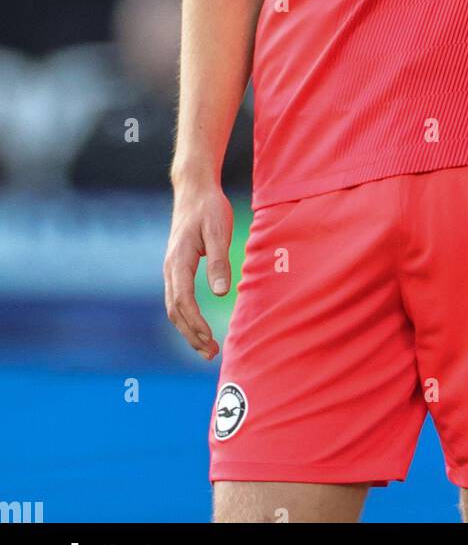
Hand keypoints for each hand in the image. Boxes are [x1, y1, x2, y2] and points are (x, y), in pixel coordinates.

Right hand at [163, 183, 233, 360]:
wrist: (194, 190)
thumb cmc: (209, 208)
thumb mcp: (219, 231)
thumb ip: (219, 262)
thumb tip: (219, 293)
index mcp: (179, 260)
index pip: (183, 300)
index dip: (195, 323)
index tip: (210, 339)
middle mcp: (170, 267)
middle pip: (175, 310)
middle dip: (191, 334)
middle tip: (211, 353)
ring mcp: (171, 268)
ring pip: (173, 307)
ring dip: (188, 329)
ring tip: (207, 348)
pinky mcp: (176, 267)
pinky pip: (177, 298)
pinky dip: (186, 317)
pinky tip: (198, 327)